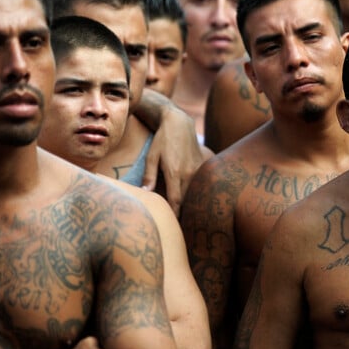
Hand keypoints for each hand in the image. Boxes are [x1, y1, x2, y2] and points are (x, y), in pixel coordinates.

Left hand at [140, 89, 203, 215]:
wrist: (179, 123)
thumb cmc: (162, 140)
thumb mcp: (151, 157)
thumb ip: (149, 177)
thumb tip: (145, 194)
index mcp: (174, 172)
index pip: (176, 200)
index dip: (175, 214)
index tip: (173, 225)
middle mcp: (189, 172)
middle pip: (187, 199)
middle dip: (183, 212)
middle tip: (178, 225)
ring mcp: (198, 169)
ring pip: (195, 192)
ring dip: (191, 203)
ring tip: (188, 215)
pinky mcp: (203, 165)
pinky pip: (201, 183)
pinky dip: (197, 191)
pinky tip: (195, 198)